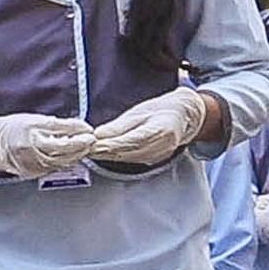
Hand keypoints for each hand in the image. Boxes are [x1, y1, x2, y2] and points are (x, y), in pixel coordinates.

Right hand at [0, 112, 98, 179]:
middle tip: (92, 140)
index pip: (62, 136)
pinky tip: (69, 156)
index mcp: (33, 136)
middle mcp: (33, 153)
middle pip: (65, 152)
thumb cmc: (10, 129)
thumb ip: (56, 125)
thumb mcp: (33, 120)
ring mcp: (33, 165)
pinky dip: (63, 161)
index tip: (89, 131)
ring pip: (61, 162)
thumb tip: (78, 127)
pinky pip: (53, 168)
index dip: (78, 134)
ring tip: (84, 147)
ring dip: (75, 155)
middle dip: (81, 146)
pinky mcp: (32, 173)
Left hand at [86, 86, 216, 169]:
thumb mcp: (140, 111)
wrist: (184, 116)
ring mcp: (158, 155)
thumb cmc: (162, 109)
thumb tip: (98, 135)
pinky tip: (103, 153)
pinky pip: (131, 160)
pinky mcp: (152, 160)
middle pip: (127, 152)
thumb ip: (119, 126)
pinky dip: (116, 156)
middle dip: (104, 151)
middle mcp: (161, 146)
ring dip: (107, 156)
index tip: (93, 143)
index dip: (110, 144)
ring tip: (89, 150)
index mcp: (161, 130)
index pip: (131, 140)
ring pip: (126, 158)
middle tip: (84, 148)